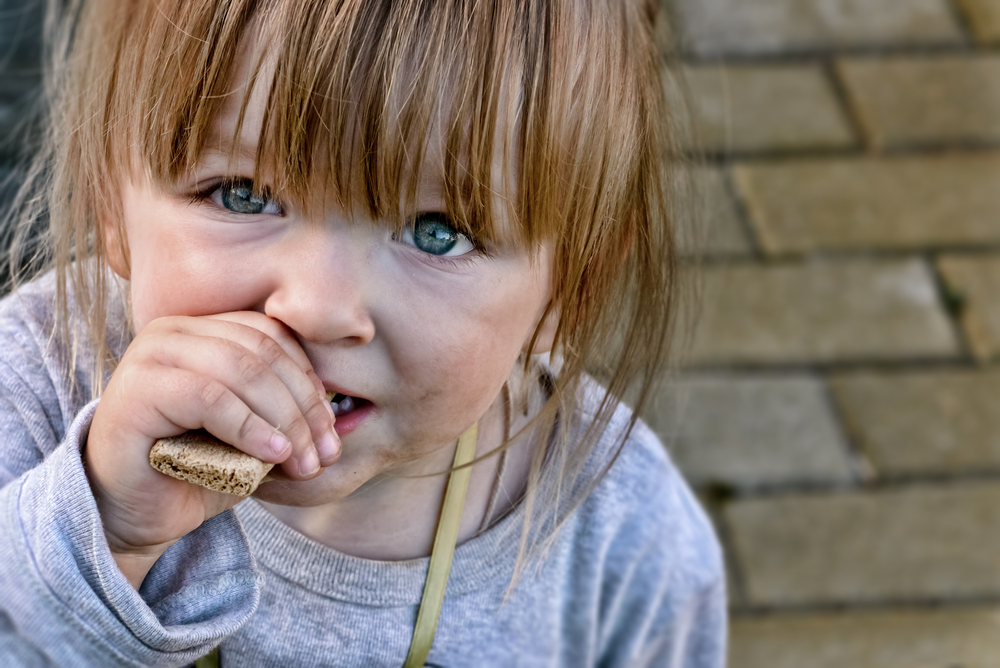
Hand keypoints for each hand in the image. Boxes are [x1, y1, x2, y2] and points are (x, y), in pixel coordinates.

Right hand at [85, 312, 339, 587]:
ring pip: (242, 371)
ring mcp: (151, 354)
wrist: (132, 515)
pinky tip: (274, 454)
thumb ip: (286, 416)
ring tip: (302, 461)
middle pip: (263, 353)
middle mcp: (174, 331)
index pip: (273, 337)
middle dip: (303, 407)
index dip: (309, 382)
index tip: (331, 432)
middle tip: (323, 454)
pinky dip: (251, 427)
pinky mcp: (137, 389)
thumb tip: (342, 421)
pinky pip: (211, 397)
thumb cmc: (194, 471)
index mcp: (203, 330)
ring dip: (284, 420)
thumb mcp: (253, 437)